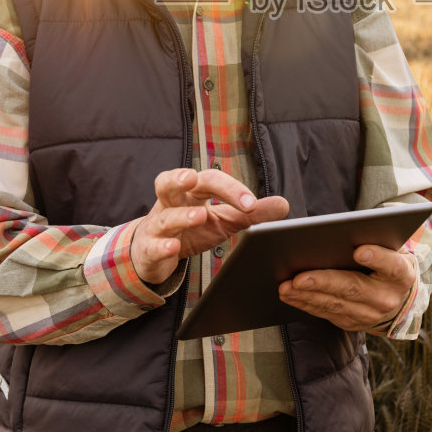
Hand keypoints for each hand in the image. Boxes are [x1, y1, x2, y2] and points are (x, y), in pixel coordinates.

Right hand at [131, 168, 288, 284]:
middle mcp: (171, 203)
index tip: (250, 202)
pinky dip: (162, 246)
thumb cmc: (189, 230)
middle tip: (193, 178)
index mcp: (191, 192)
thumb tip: (283, 204)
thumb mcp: (223, 221)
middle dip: (181, 178)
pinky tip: (173, 246)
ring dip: (180, 215)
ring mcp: (157, 225)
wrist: (154, 252)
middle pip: (171, 182)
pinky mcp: (148, 248)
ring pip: (164, 216)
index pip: (209, 181)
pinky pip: (152, 245)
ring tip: (198, 216)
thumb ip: (250, 213)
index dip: (230, 189)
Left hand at [278, 244, 415, 331]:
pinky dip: (306, 303)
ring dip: (307, 296)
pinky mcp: (352, 323)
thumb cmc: (386, 261)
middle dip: (324, 282)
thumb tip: (343, 230)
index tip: (359, 251)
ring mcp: (369, 314)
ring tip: (285, 286)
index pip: (392, 265)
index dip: (377, 258)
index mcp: (401, 273)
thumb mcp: (390, 247)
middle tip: (298, 277)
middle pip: (354, 288)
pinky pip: (326, 314)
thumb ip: (374, 238)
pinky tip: (290, 295)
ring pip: (335, 304)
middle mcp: (387, 298)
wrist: (396, 296)